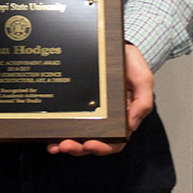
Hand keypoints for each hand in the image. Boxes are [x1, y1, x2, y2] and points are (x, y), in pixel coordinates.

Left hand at [46, 42, 153, 156]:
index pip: (114, 141)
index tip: (90, 144)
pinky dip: (57, 131)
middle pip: (91, 143)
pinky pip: (67, 121)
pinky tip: (49, 135)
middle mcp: (105, 120)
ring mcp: (89, 114)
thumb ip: (143, 102)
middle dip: (78, 148)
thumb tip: (131, 126)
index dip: (102, 147)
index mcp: (123, 118)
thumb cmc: (131, 64)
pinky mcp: (76, 105)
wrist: (114, 45)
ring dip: (64, 144)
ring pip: (77, 137)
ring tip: (54, 145)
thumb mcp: (143, 80)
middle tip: (65, 145)